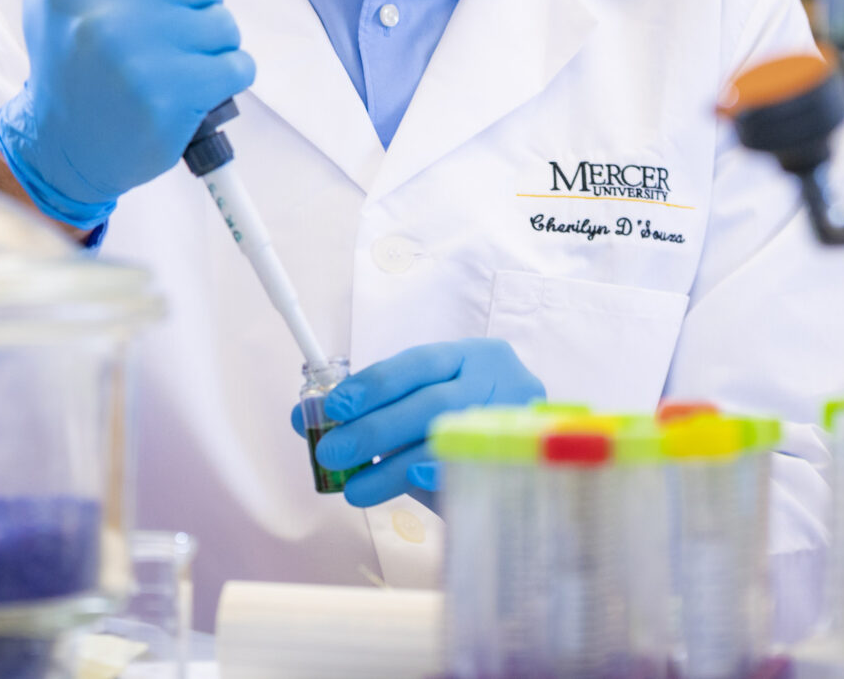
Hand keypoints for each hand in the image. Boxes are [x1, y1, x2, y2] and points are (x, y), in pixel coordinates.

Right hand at [0, 0, 255, 227]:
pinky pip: (238, 66)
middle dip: (193, 7)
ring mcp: (140, 59)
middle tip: (159, 37)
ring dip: (210, 46)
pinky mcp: (171, 100)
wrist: (62, 146)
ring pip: (224, 25)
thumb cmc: (62, 56)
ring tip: (172, 64)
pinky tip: (191, 89)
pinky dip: (226, 78)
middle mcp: (105, 13)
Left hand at [291, 339, 545, 507]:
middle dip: (375, 429)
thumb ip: (370, 409)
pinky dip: (441, 478)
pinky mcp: (526, 465)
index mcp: (474, 357)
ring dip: (394, 466)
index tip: (334, 407)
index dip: (375, 383)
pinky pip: (476, 473)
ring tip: (356, 487)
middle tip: (332, 452)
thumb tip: (300, 419)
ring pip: (450, 441)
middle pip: (432, 403)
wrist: (542, 455)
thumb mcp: (421, 403)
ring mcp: (520, 425)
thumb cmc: (468, 421)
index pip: (420, 362)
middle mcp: (503, 382)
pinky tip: (415, 485)